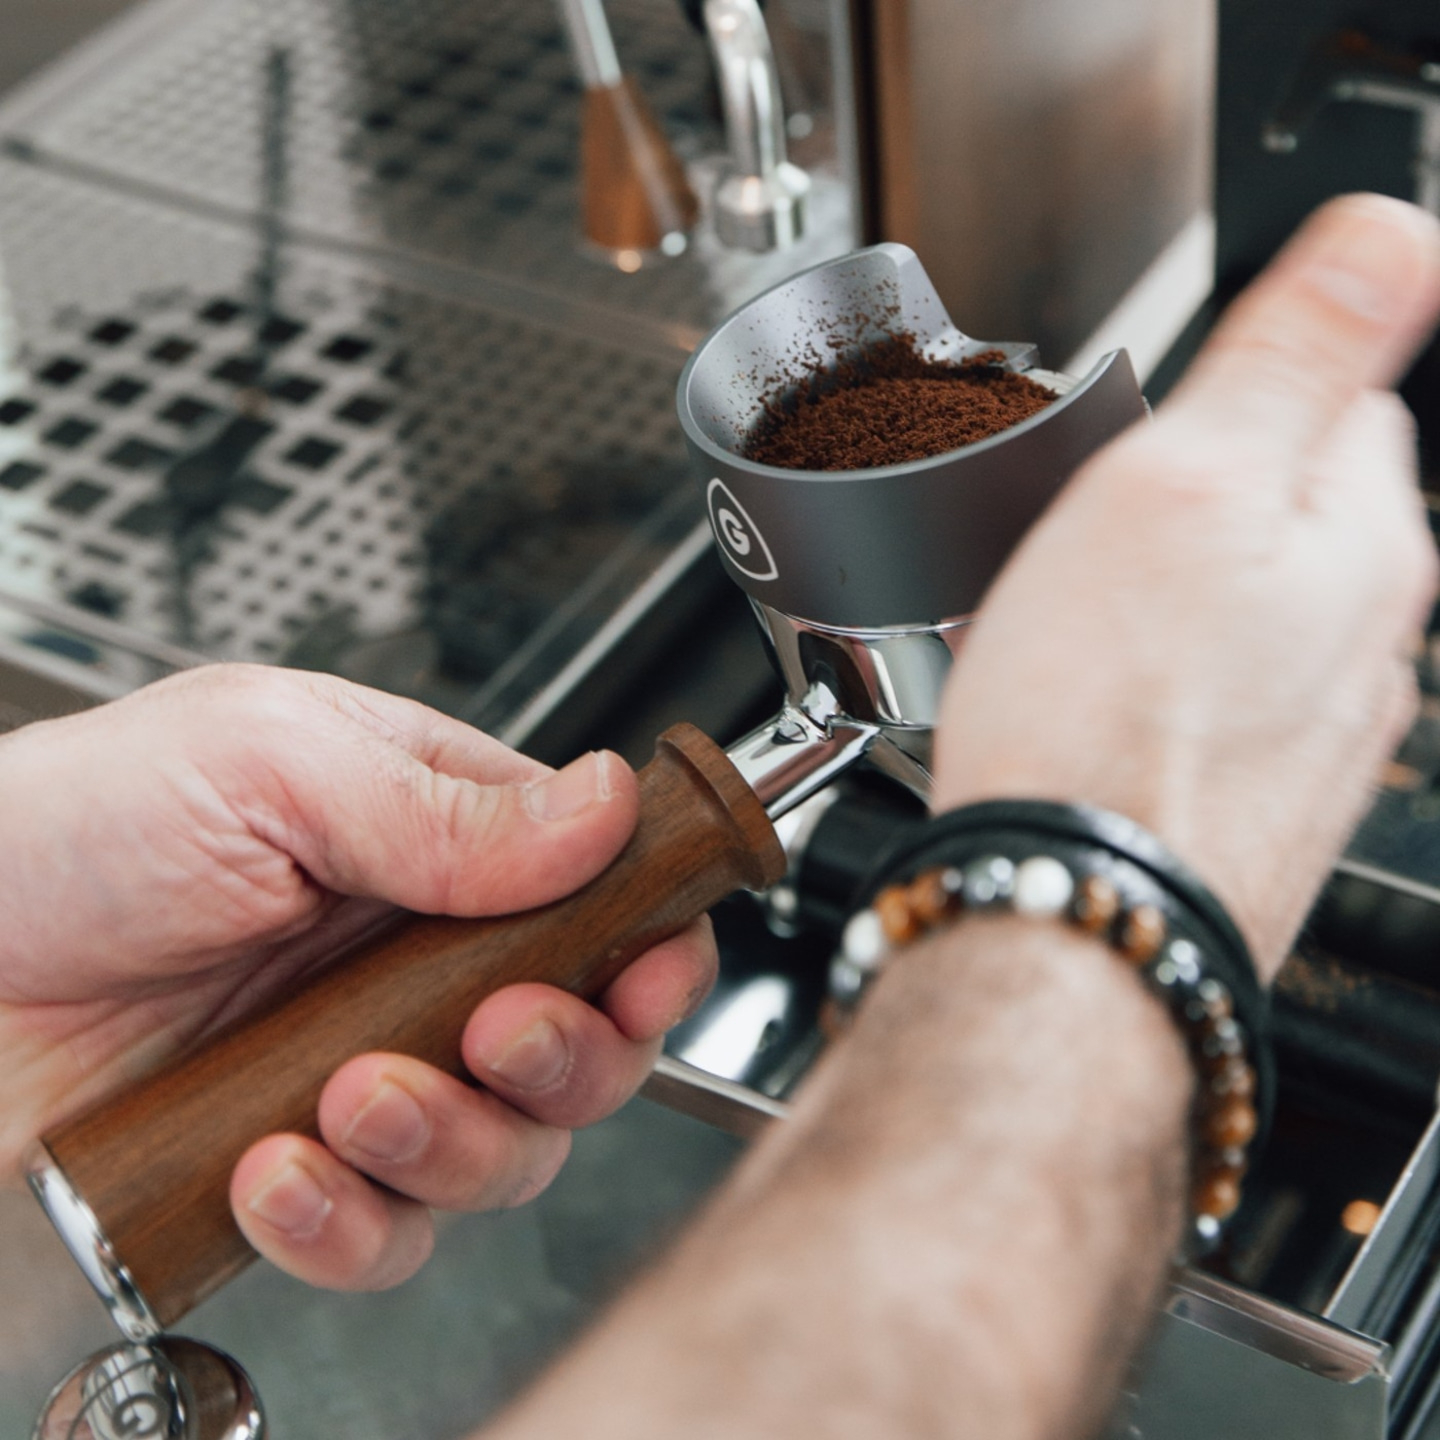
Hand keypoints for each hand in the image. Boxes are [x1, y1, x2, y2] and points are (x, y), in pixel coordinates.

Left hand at [0, 664, 714, 1289]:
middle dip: (566, 1053)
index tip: (651, 970)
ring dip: (452, 1140)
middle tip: (498, 1033)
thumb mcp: (263, 762)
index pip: (600, 892)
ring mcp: (366, 1070)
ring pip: (506, 1149)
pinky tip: (277, 1168)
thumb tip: (606, 806)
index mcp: (434, 839)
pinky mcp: (303, 1170)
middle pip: (584, 1038)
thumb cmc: (66, 830)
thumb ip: (444, 802)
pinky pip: (390, 1234)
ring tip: (353, 1095)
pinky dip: (352, 1223)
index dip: (649, 941)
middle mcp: (416, 961)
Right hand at [933, 194, 1439, 978]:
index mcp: (1366, 540)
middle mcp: (1369, 642)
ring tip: (1080, 631)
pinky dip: (1154, 686)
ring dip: (1169, 602)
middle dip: (1195, 506)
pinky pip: (1207, 701)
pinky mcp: (1255, 797)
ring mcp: (1318, 731)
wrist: (1074, 918)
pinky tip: (1094, 709)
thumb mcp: (1188, 481)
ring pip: (1241, 613)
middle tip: (1095, 541)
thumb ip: (1302, 346)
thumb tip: (1400, 232)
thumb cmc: (1107, 722)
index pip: (1343, 396)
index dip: (1230, 398)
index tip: (1155, 439)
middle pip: (1284, 514)